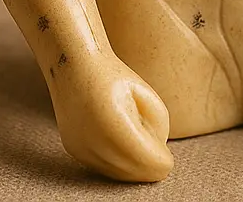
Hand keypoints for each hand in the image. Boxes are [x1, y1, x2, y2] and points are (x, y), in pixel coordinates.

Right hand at [50, 54, 173, 181]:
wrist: (76, 69)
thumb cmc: (115, 75)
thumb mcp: (145, 93)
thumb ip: (158, 121)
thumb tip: (159, 146)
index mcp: (113, 121)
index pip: (142, 156)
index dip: (158, 163)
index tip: (169, 163)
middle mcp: (91, 140)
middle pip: (128, 170)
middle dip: (148, 169)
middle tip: (162, 163)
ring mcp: (79, 147)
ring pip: (114, 173)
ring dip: (133, 169)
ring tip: (148, 155)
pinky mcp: (74, 150)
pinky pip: (102, 166)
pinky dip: (118, 164)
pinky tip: (129, 153)